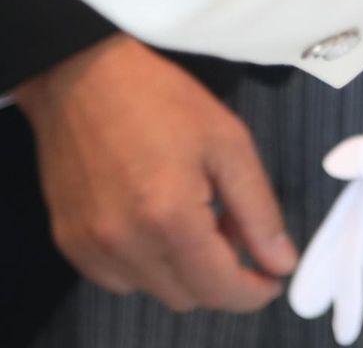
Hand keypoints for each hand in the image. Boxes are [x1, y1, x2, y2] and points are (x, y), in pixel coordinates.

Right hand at [14, 36, 296, 311]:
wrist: (84, 77)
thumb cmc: (161, 99)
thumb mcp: (229, 143)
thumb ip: (258, 210)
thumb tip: (282, 261)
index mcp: (169, 219)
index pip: (219, 288)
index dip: (254, 291)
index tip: (273, 278)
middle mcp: (124, 245)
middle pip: (189, 297)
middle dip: (223, 274)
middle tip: (235, 224)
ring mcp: (91, 248)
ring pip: (156, 289)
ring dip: (186, 268)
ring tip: (198, 212)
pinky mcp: (70, 243)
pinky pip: (121, 277)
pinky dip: (150, 261)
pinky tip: (160, 218)